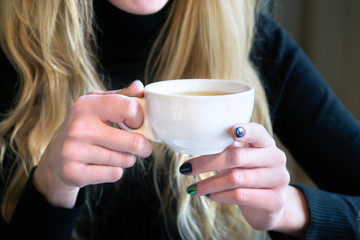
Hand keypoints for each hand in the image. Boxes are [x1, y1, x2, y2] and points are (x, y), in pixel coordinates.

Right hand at [33, 81, 152, 207]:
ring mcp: (74, 151)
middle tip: (141, 146)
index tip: (136, 124)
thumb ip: (122, 96)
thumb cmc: (85, 126)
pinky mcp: (74, 173)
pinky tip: (103, 165)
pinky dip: (115, 171)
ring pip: (126, 160)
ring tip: (115, 153)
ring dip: (127, 158)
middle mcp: (79, 127)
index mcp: (87, 105)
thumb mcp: (99, 105)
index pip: (130, 108)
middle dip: (143, 146)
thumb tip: (139, 87)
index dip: (140, 118)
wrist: (55, 158)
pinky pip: (115, 174)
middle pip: (134, 142)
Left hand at [180, 122, 308, 237]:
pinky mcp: (274, 201)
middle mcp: (276, 158)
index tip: (231, 130)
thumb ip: (227, 147)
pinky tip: (210, 195)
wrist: (270, 205)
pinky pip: (241, 196)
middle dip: (207, 163)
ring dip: (209, 183)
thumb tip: (199, 140)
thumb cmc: (249, 174)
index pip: (258, 132)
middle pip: (237, 157)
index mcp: (266, 143)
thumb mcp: (241, 159)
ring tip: (192, 188)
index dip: (246, 130)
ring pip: (236, 178)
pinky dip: (221, 195)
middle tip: (185, 168)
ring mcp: (278, 180)